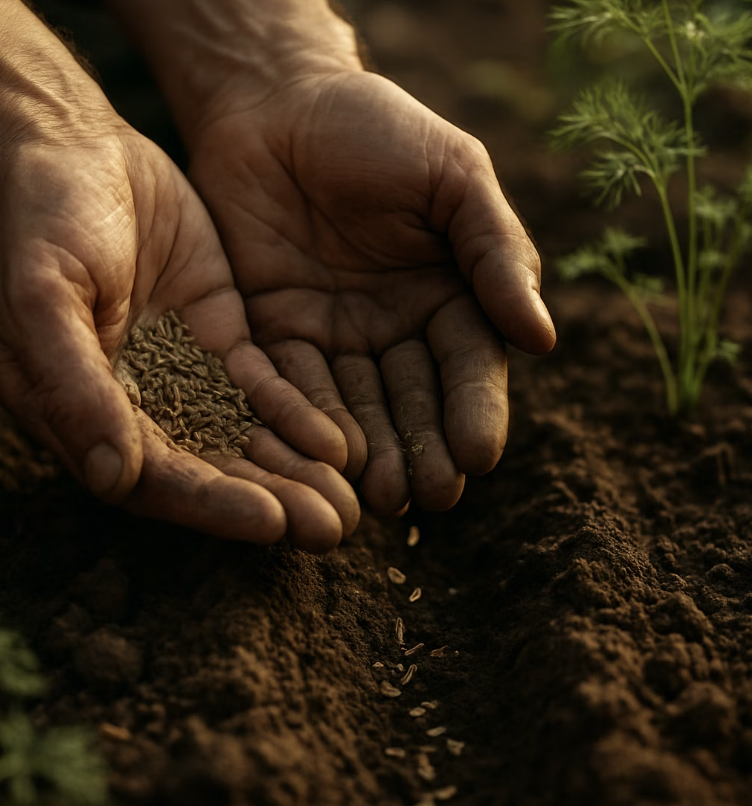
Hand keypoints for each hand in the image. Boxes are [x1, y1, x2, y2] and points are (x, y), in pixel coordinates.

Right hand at [0, 2, 357, 551]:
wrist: (77, 148)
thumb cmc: (41, 216)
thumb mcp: (43, 293)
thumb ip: (74, 383)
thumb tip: (116, 474)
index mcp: (85, 411)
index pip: (154, 477)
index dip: (211, 503)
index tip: (273, 521)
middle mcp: (140, 407)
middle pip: (212, 470)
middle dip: (272, 500)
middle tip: (334, 528)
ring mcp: (186, 375)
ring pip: (246, 436)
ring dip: (296, 470)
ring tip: (351, 502)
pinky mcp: (224, 341)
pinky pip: (266, 387)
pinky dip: (300, 414)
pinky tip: (339, 439)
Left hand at [187, 71, 555, 515]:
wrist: (277, 103)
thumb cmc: (377, 129)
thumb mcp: (453, 176)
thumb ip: (496, 251)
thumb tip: (542, 338)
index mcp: (449, 296)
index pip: (468, 366)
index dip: (474, 410)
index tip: (478, 454)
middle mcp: (394, 330)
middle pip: (414, 401)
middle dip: (423, 448)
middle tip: (430, 496)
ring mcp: (334, 338)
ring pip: (355, 406)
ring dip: (368, 453)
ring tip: (379, 497)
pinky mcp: (274, 336)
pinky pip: (289, 384)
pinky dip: (302, 421)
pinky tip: (317, 458)